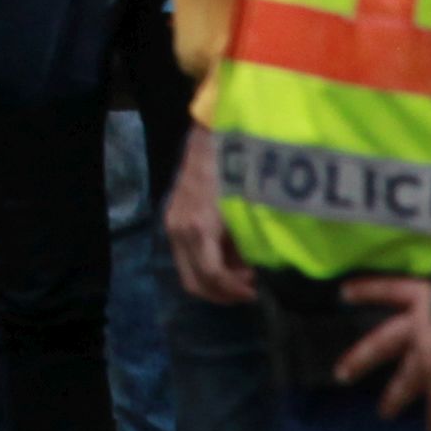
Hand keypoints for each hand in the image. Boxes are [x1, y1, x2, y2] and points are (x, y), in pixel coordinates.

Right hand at [164, 123, 254, 304]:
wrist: (212, 136)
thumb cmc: (238, 171)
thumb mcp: (250, 211)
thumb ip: (251, 246)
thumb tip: (257, 272)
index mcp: (198, 228)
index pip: (212, 277)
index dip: (235, 292)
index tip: (257, 292)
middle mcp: (179, 230)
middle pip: (194, 283)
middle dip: (223, 294)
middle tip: (249, 289)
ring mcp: (172, 224)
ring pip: (188, 272)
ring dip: (215, 281)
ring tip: (241, 272)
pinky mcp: (173, 218)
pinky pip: (186, 256)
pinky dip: (207, 264)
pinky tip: (229, 255)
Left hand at [331, 275, 430, 426]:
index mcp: (421, 296)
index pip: (388, 291)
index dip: (366, 291)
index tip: (344, 293)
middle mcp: (418, 325)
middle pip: (383, 343)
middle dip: (363, 359)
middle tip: (341, 375)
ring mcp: (426, 352)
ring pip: (407, 378)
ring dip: (397, 396)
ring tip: (385, 413)